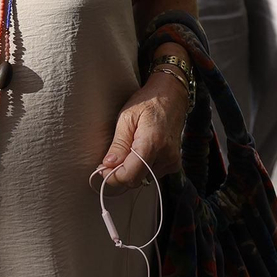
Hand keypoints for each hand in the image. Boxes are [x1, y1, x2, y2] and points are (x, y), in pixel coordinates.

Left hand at [98, 68, 186, 194]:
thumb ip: (119, 144)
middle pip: (137, 180)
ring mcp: (172, 161)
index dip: (113, 176)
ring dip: (131, 171)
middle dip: (120, 174)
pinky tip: (138, 153)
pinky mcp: (174, 163)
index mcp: (152, 143)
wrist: (171, 96)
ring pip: (144, 178)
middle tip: (109, 162)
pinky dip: (142, 168)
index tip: (102, 169)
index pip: (131, 174)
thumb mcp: (126, 118)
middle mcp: (166, 156)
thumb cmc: (147, 102)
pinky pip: (153, 174)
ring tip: (126, 151)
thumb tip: (108, 164)